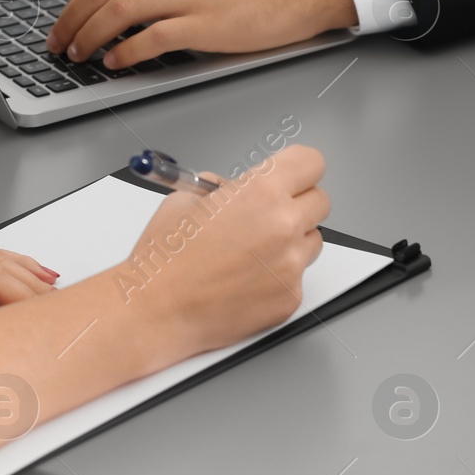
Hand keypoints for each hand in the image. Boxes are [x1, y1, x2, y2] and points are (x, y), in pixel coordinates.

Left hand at [45, 0, 355, 67]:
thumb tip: (120, 0)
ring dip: (90, 35)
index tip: (66, 22)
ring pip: (119, 10)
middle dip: (71, 20)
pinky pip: (152, 37)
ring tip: (80, 55)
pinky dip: (126, 51)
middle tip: (60, 44)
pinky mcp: (206, 23)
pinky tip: (117, 62)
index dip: (75, 1)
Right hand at [108, 145, 330, 358]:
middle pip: (320, 201)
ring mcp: (291, 264)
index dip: (298, 168)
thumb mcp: (185, 200)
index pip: (310, 163)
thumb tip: (235, 188)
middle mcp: (283, 226)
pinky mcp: (290, 296)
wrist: (155, 312)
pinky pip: (297, 276)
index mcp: (261, 192)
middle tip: (267, 215)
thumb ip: (221, 188)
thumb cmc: (164, 260)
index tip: (292, 175)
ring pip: (312, 240)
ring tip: (250, 252)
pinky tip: (245, 280)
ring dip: (291, 241)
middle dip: (297, 204)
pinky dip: (278, 276)